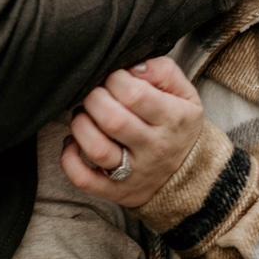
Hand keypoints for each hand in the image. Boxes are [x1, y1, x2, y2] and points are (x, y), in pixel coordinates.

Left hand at [60, 57, 202, 208]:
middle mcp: (154, 147)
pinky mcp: (115, 191)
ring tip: (84, 115)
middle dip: (95, 99)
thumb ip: (163, 71)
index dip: (116, 79)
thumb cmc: (178, 126)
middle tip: (96, 94)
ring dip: (80, 125)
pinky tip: (73, 142)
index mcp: (172, 119)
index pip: (135, 94)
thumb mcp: (185, 95)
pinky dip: (69, 160)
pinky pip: (84, 180)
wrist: (189, 176)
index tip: (114, 78)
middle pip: (113, 120)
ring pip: (96, 149)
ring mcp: (133, 173)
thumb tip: (134, 67)